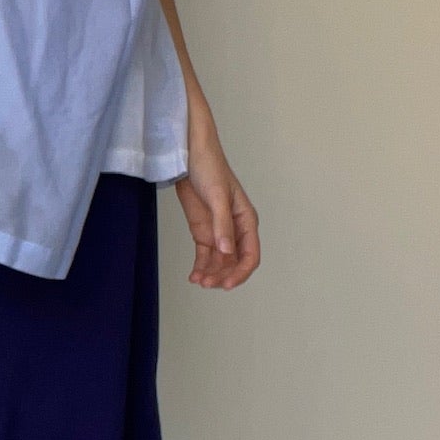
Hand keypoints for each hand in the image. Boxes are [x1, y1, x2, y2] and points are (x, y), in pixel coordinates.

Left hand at [174, 111, 259, 289]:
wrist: (189, 155)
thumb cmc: (209, 168)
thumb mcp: (217, 196)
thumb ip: (222, 225)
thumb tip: (227, 251)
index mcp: (246, 220)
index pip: (250, 254)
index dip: (240, 272)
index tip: (227, 284)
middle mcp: (235, 229)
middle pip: (234, 262)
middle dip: (223, 275)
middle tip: (208, 283)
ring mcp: (219, 232)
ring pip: (219, 262)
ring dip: (211, 273)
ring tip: (198, 281)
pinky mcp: (203, 231)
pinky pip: (205, 255)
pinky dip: (200, 266)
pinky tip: (193, 275)